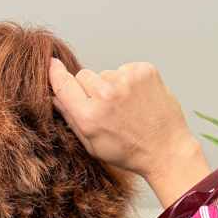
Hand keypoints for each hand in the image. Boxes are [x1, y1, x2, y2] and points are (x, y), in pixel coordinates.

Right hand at [49, 58, 211, 207]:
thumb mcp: (93, 145)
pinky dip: (128, 81)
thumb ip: (72, 119)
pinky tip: (137, 100)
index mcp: (89, 116)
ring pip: (106, 73)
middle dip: (89, 88)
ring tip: (125, 107)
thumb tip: (56, 97)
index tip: (52, 64)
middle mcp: (106, 95)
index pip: (63, 84)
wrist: (166, 150)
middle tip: (105, 107)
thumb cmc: (130, 152)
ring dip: (111, 86)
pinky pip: (125, 69)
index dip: (56, 73)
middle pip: (83, 75)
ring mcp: (126, 81)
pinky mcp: (143, 72)